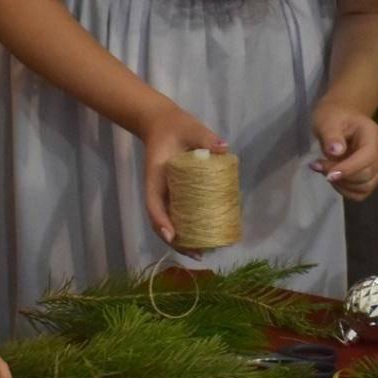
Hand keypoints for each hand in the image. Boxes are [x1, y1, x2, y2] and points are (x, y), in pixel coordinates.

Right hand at [139, 103, 227, 247]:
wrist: (164, 123)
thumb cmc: (175, 127)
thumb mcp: (190, 128)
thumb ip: (204, 137)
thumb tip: (222, 148)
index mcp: (156, 177)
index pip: (154, 203)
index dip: (161, 220)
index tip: (172, 234)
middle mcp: (160, 190)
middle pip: (162, 221)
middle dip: (176, 240)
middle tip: (197, 254)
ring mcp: (167, 194)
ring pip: (171, 221)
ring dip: (183, 239)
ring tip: (202, 253)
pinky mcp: (176, 193)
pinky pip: (180, 213)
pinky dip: (189, 227)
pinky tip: (204, 236)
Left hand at [309, 103, 377, 200]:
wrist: (341, 118)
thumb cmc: (334, 118)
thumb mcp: (327, 121)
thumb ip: (331, 135)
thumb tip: (335, 151)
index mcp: (373, 136)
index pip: (367, 157)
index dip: (349, 168)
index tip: (328, 174)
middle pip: (367, 174)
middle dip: (341, 175)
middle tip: (319, 165)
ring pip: (366, 186)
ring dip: (343, 185)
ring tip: (326, 171)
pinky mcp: (371, 177)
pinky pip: (362, 192)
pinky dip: (347, 190)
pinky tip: (334, 178)